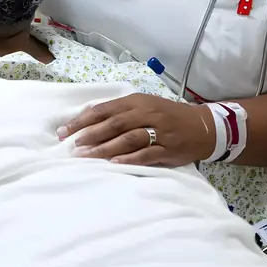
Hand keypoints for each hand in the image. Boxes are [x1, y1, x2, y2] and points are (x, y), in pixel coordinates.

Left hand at [57, 94, 215, 165]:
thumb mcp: (143, 106)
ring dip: (105, 148)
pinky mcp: (168, 148)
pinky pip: (146, 153)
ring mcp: (158, 131)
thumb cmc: (166, 115)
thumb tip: (87, 120)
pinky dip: (129, 158)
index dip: (83, 120)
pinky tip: (114, 164)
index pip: (104, 109)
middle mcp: (146, 113)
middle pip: (113, 123)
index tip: (64, 131)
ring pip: (127, 138)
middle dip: (90, 134)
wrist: (201, 126)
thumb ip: (119, 112)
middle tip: (72, 146)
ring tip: (87, 156)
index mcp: (136, 101)